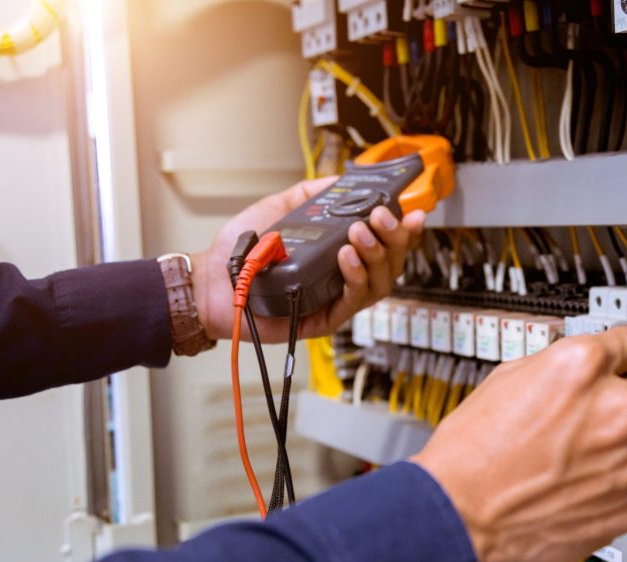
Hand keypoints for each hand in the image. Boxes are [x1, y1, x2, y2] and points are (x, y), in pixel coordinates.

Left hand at [190, 178, 424, 341]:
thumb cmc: (243, 249)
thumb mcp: (282, 207)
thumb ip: (313, 192)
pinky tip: (346, 256)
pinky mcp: (326, 318)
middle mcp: (345, 277)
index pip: (386, 242)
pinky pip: (354, 301)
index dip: (405, 229)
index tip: (413, 211)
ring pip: (380, 283)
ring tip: (359, 233)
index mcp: (342, 251)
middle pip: (392, 263)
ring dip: (376, 255)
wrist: (213, 279)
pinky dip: (355, 277)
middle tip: (381, 217)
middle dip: (394, 238)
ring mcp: (338, 299)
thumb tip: (342, 179)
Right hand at [412, 326, 626, 561]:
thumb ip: (559, 368)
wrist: (461, 519)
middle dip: (607, 408)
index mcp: (582, 367)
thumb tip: (584, 371)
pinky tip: (569, 491)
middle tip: (566, 431)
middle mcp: (615, 408)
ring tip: (559, 468)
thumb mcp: (506, 380)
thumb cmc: (471, 456)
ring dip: (608, 451)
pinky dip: (609, 487)